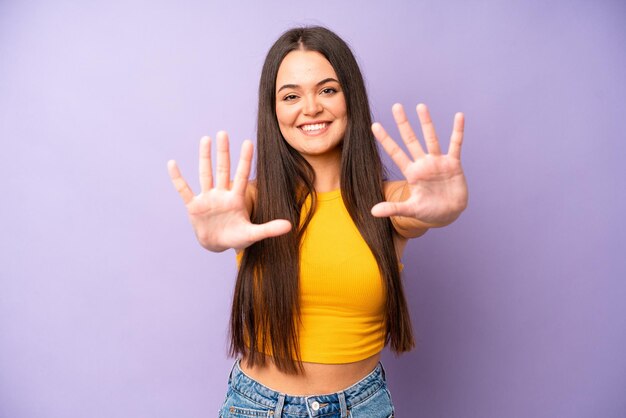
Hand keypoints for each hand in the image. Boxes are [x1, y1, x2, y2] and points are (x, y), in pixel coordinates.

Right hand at [167, 131, 291, 251]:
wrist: (217, 244)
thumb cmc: (236, 237)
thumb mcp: (252, 234)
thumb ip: (269, 229)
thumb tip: (290, 226)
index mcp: (236, 199)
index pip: (241, 176)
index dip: (244, 160)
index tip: (248, 142)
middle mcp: (222, 195)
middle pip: (223, 170)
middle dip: (223, 152)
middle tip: (223, 133)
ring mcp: (207, 198)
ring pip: (205, 174)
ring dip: (204, 158)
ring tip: (205, 139)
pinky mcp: (194, 206)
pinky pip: (184, 189)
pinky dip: (178, 178)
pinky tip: (172, 164)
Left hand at [371, 103, 467, 227]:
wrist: (449, 214)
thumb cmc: (428, 212)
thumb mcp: (410, 210)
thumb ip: (393, 208)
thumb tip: (372, 212)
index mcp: (411, 173)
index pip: (395, 153)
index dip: (385, 140)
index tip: (374, 125)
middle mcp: (423, 163)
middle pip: (411, 140)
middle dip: (403, 124)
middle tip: (396, 106)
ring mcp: (438, 162)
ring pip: (431, 138)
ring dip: (426, 122)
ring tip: (420, 106)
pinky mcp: (453, 164)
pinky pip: (456, 144)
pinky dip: (458, 131)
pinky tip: (459, 116)